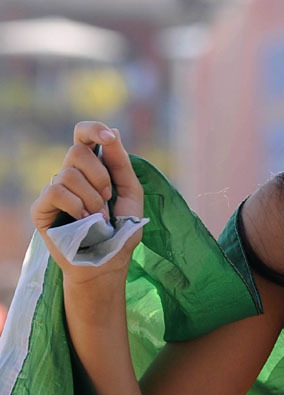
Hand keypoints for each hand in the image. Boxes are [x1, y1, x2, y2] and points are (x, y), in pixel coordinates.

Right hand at [31, 121, 143, 272]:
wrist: (107, 264)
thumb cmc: (120, 231)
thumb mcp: (131, 195)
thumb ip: (121, 164)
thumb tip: (113, 132)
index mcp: (91, 168)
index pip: (83, 136)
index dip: (93, 130)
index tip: (108, 137)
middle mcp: (70, 175)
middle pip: (77, 151)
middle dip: (100, 176)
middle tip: (108, 199)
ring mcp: (54, 191)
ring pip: (68, 173)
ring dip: (91, 198)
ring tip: (98, 217)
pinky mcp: (41, 209)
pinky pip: (55, 191)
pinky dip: (76, 206)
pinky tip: (83, 221)